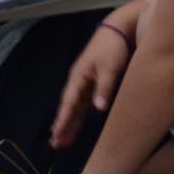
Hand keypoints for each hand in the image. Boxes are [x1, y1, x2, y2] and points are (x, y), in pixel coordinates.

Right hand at [50, 27, 131, 148]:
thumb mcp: (109, 68)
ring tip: (63, 140)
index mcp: (79, 77)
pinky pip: (82, 102)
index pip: (69, 103)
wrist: (118, 29)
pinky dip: (78, 114)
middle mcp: (78, 81)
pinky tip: (76, 124)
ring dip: (69, 122)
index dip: (63, 120)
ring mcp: (84, 81)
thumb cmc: (112, 47)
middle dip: (62, 125)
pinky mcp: (93, 81)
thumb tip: (97, 110)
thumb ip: (103, 89)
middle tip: (55, 144)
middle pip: (68, 107)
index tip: (57, 134)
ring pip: (75, 106)